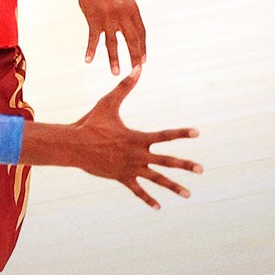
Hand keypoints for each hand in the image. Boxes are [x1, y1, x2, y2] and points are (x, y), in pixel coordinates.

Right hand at [71, 66, 200, 208]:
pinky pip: (138, 190)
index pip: (165, 135)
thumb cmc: (90, 122)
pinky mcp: (121, 177)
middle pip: (166, 161)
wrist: (74, 145)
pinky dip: (148, 198)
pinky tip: (158, 206)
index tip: (197, 133)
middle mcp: (137, 155)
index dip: (181, 133)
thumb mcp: (108, 103)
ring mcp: (130, 168)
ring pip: (156, 179)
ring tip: (188, 194)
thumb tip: (138, 68)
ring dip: (173, 187)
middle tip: (201, 170)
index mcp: (137, 138)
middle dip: (185, 165)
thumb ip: (125, 86)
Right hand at [76, 0, 144, 74]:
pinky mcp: (94, 20)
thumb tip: (134, 27)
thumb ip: (130, 12)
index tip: (143, 60)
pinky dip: (91, 50)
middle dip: (134, 57)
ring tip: (116, 73)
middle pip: (131, 40)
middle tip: (135, 70)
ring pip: (113, 43)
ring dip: (114, 60)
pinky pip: (93, 39)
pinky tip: (88, 60)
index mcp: (132, 9)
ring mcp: (108, 19)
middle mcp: (122, 16)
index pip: (141, 33)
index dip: (142, 47)